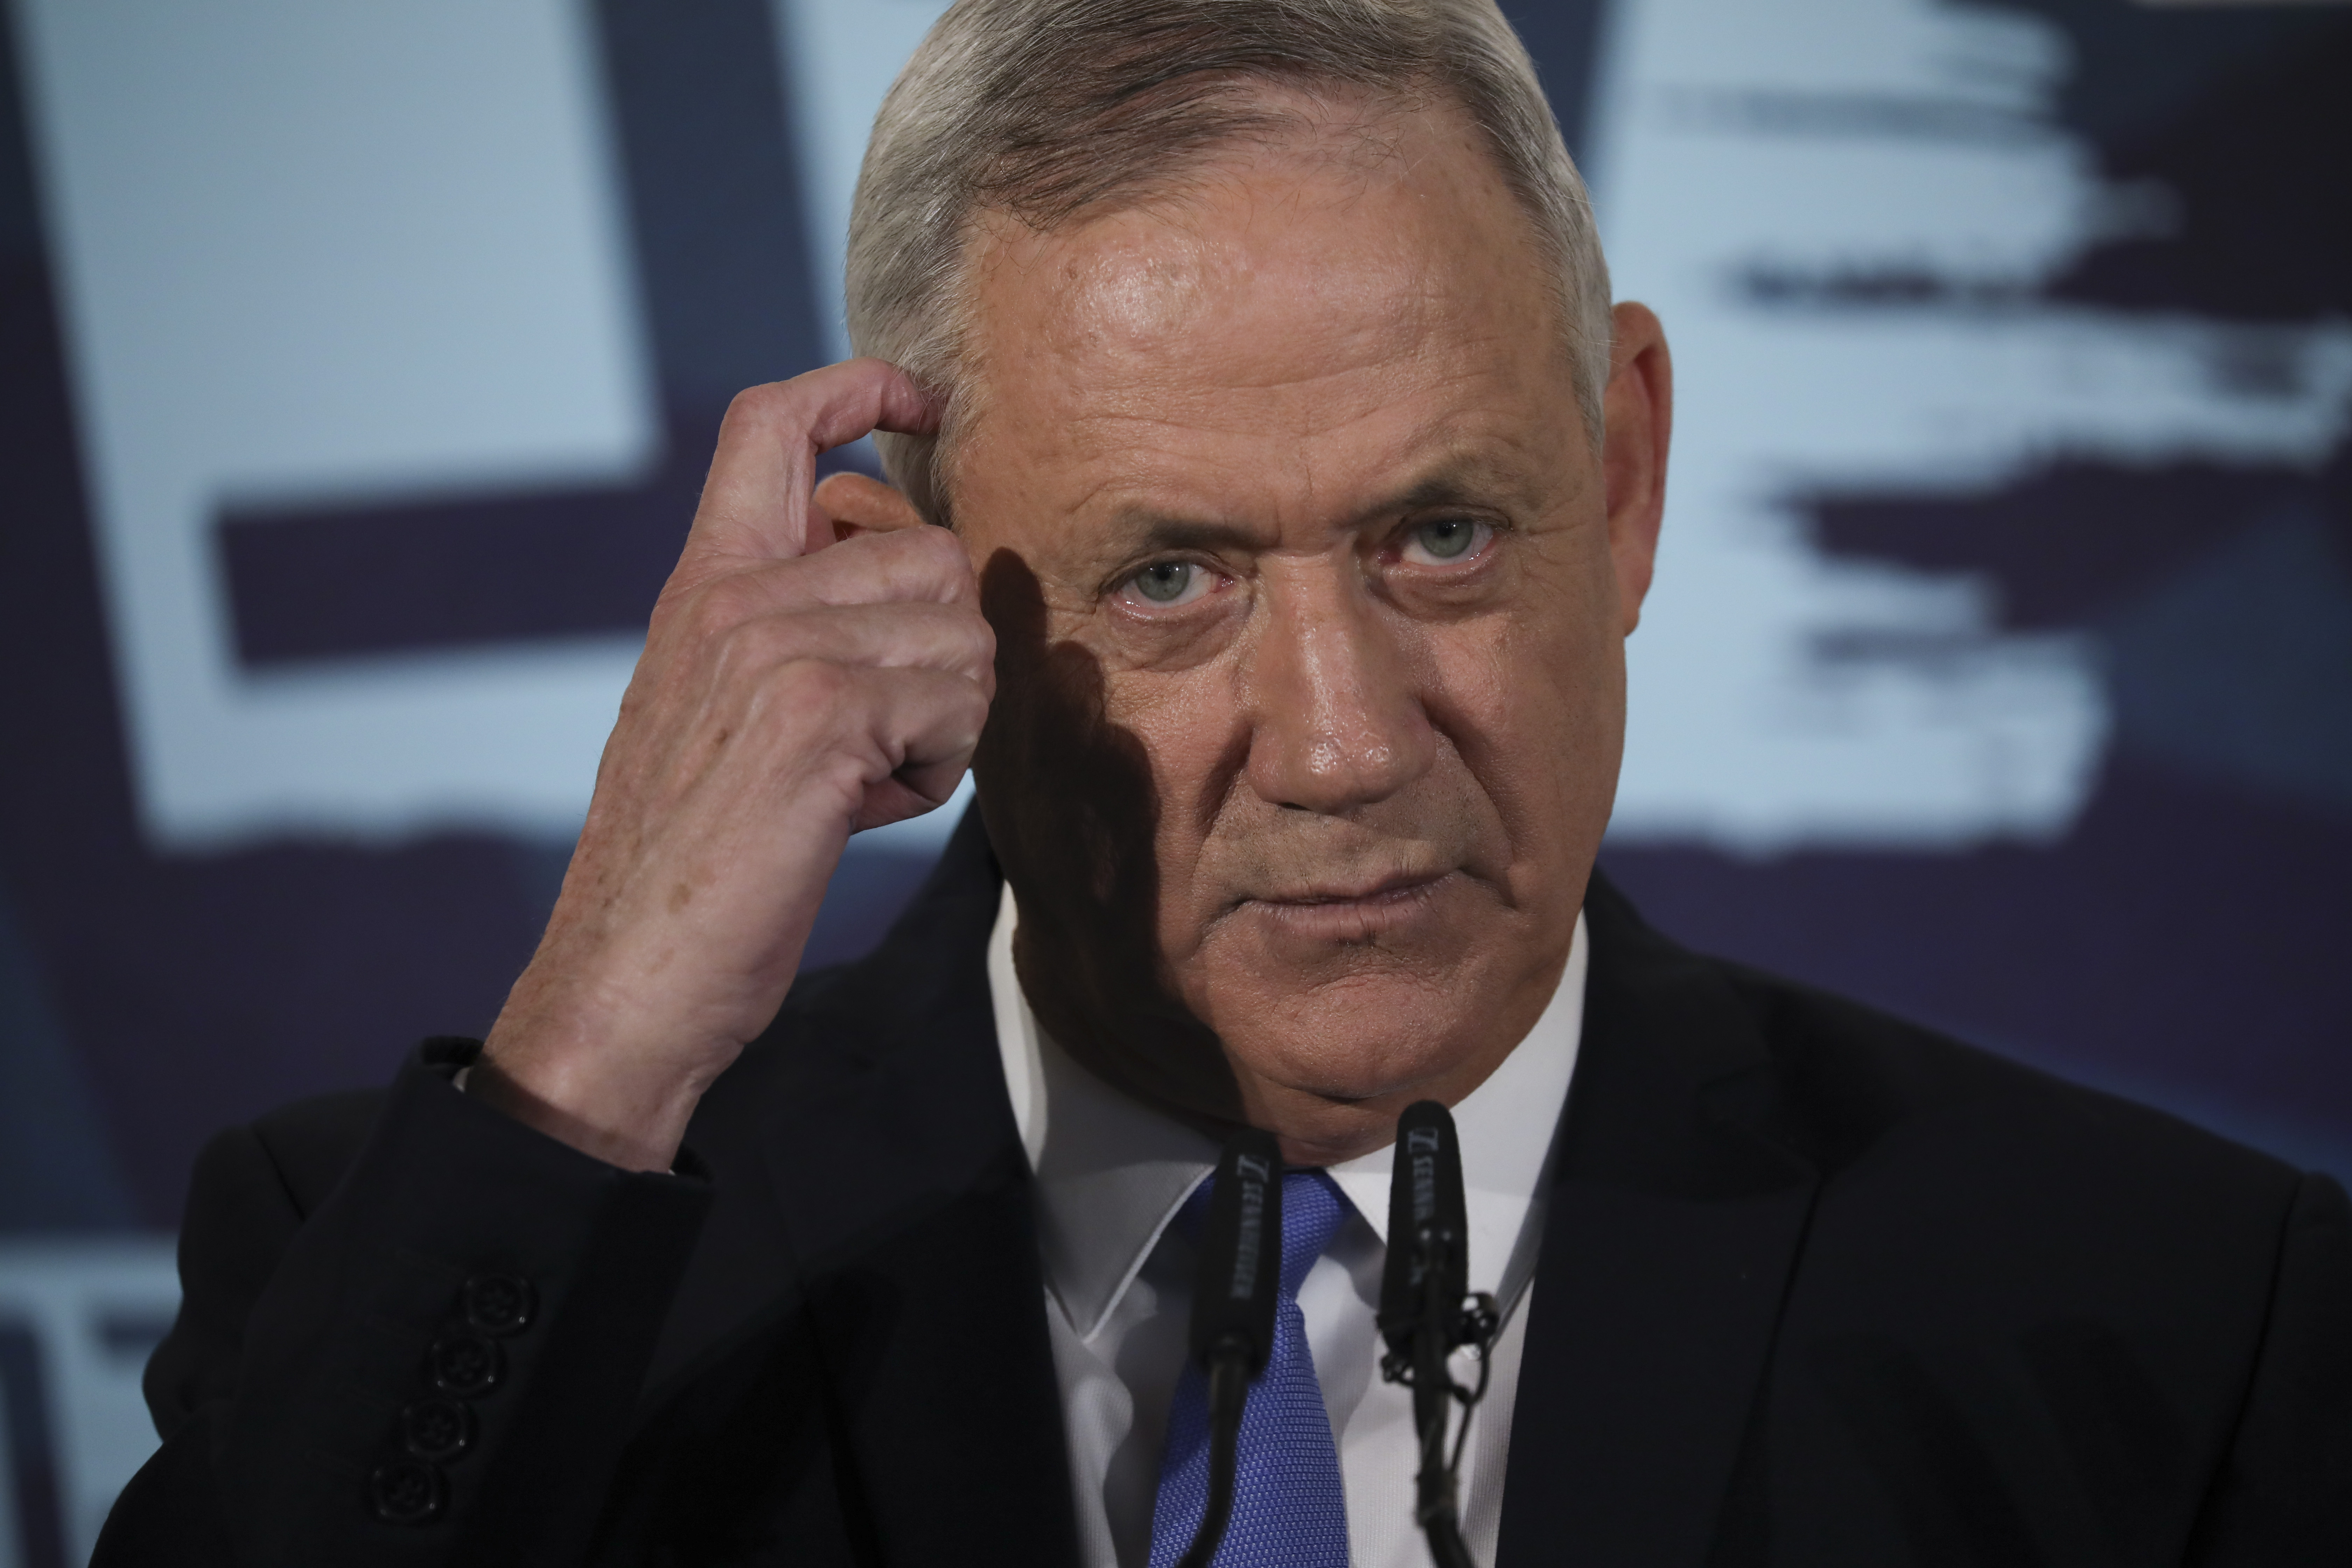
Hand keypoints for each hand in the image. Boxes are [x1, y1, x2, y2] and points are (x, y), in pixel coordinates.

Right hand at [475, 360, 987, 1170]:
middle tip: (872, 738)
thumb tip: (911, 576)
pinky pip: (956, 708)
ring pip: (962, 633)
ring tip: (860, 778)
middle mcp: (735, 597)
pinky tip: (858, 811)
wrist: (627, 975)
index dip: (860, 386)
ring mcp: (774, 650)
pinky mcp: (818, 717)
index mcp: (704, 585)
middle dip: (938, 654)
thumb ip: (790, 627)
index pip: (773, 423)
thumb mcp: (722, 710)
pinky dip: (933, 775)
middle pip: (931, 553)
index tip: (920, 402)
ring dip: (943, 721)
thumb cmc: (690, 858)